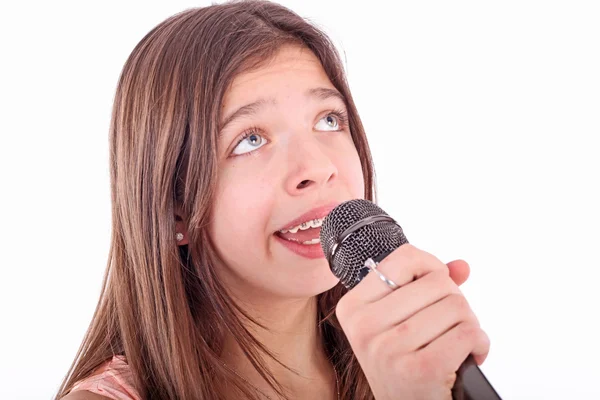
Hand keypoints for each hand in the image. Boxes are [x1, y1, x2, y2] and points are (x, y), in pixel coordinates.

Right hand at [336, 244, 489, 399]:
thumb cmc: (404, 366)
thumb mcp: (401, 321)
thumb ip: (427, 286)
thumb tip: (461, 267)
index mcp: (354, 307)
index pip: (404, 258)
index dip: (431, 266)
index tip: (436, 285)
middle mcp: (365, 326)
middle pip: (437, 282)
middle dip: (455, 301)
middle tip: (446, 325)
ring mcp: (389, 348)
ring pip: (456, 306)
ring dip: (468, 325)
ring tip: (454, 342)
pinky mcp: (419, 369)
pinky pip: (468, 333)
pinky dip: (479, 343)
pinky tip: (468, 355)